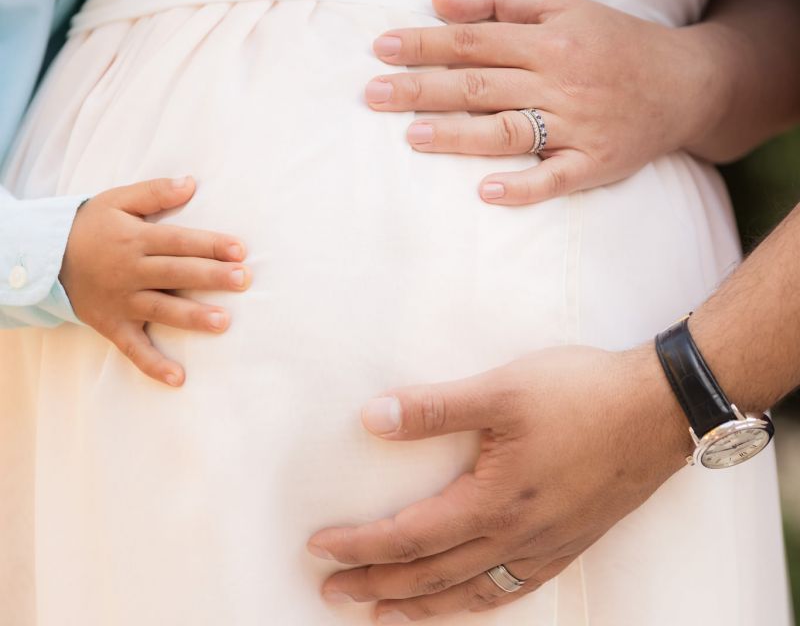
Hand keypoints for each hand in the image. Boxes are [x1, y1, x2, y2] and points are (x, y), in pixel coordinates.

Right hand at [59, 176, 250, 386]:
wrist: (44, 258)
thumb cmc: (91, 226)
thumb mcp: (118, 200)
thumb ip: (155, 192)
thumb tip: (191, 183)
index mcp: (136, 239)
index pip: (179, 242)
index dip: (210, 245)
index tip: (240, 250)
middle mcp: (130, 271)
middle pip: (177, 273)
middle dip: (211, 276)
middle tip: (244, 280)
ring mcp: (121, 301)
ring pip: (162, 309)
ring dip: (192, 317)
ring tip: (223, 322)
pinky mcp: (112, 325)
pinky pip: (133, 348)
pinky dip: (154, 364)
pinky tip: (179, 378)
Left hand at [308, 346, 687, 621]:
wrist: (658, 410)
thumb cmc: (580, 395)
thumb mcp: (501, 390)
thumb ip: (434, 408)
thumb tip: (372, 418)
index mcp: (493, 502)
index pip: (409, 537)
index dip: (359, 546)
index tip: (319, 549)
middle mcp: (517, 537)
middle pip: (432, 576)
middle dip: (377, 588)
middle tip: (332, 594)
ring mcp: (547, 546)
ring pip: (471, 594)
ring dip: (422, 608)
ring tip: (385, 617)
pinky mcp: (571, 542)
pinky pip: (513, 589)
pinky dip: (477, 603)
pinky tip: (468, 599)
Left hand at [366, 0, 723, 204]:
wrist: (686, 84)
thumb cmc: (615, 42)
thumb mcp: (567, 6)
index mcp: (551, 40)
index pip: (474, 41)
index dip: (425, 44)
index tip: (382, 49)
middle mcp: (561, 82)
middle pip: (479, 85)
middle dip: (422, 88)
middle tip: (373, 94)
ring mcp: (578, 126)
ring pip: (509, 131)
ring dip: (458, 134)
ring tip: (413, 135)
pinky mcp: (595, 163)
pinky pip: (556, 180)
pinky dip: (524, 188)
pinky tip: (487, 192)